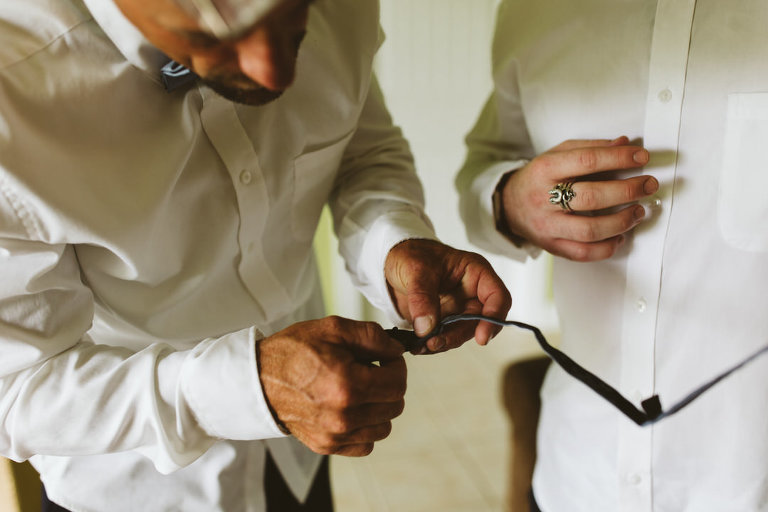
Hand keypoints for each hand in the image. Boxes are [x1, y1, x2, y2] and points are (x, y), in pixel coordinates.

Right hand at [257, 316, 405, 456]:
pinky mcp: (326, 446)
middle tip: (370, 371)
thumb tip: (397, 349)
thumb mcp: (333, 329)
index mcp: (348, 385)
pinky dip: (365, 428)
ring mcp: (334, 435)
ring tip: (359, 390)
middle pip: (394, 405)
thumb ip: (372, 337)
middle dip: (389, 385)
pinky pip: (366, 444)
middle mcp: (343, 416)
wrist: (258, 378)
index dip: (396, 366)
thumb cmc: (293, 351)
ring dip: (379, 407)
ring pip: (384, 427)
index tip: (385, 359)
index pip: (398, 383)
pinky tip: (352, 409)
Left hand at [384, 239, 511, 352]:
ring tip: (422, 346)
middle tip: (435, 343)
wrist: (391, 261)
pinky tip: (417, 346)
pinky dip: (432, 344)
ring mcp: (458, 308)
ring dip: (444, 343)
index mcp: (475, 273)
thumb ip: (422, 298)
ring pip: (461, 333)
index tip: (481, 338)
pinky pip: (444, 337)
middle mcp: (471, 293)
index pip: (497, 297)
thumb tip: (427, 328)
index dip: (494, 318)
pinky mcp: (443, 320)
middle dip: (458, 336)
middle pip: (479, 322)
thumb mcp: (416, 270)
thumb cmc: (411, 254)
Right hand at [501, 137, 657, 260]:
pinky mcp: (552, 245)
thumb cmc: (539, 178)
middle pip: (591, 198)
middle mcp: (544, 199)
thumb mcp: (557, 154)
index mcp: (545, 170)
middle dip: (627, 190)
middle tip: (648, 184)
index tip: (642, 156)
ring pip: (590, 230)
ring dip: (622, 221)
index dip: (618, 158)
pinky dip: (607, 247)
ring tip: (639, 211)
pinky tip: (620, 236)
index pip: (586, 161)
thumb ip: (590, 147)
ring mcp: (548, 225)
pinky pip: (583, 253)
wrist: (509, 205)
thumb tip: (625, 144)